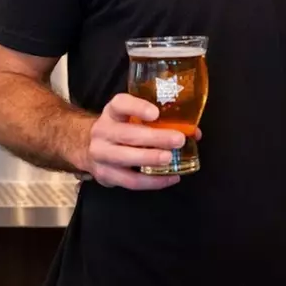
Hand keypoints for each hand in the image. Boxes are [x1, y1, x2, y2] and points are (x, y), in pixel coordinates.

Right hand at [81, 93, 198, 189]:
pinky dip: (153, 182)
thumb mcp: (134, 118)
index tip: (155, 113)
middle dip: (155, 138)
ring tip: (170, 159)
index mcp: (112, 112)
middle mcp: (102, 131)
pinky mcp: (104, 175)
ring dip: (150, 159)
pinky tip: (171, 177)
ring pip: (126, 158)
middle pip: (127, 134)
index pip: (120, 104)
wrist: (90, 147)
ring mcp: (100, 154)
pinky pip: (130, 181)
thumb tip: (194, 132)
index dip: (137, 107)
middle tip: (178, 140)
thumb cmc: (122, 129)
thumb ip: (161, 121)